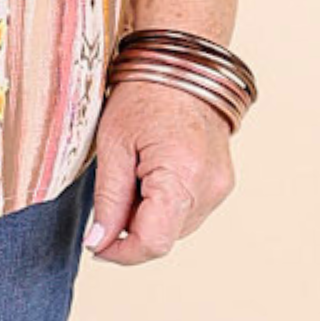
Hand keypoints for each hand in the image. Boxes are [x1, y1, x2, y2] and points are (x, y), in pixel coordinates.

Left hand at [84, 78, 235, 267]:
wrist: (183, 67)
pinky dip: (165, 206)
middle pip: (163, 238)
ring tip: (134, 178)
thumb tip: (99, 242)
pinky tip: (153, 176)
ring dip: (148, 219)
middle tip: (113, 195)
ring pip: (175, 229)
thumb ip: (108, 201)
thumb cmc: (147, 96)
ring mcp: (220, 187)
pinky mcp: (222, 184)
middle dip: (131, 230)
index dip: (120, 253)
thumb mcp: (113, 146)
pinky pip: (188, 212)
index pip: (153, 243)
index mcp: (181, 176)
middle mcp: (209, 187)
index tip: (97, 245)